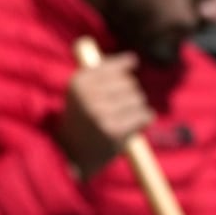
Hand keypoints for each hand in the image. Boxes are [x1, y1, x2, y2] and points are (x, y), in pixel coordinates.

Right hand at [56, 52, 152, 179]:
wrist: (71, 154)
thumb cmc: (82, 118)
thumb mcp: (83, 91)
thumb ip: (104, 72)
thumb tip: (133, 59)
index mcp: (80, 81)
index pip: (115, 68)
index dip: (124, 73)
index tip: (124, 80)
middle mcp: (89, 95)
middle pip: (130, 83)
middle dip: (129, 95)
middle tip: (118, 109)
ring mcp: (101, 113)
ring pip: (138, 98)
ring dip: (136, 108)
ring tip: (123, 118)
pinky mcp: (114, 130)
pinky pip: (144, 114)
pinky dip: (144, 119)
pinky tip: (133, 125)